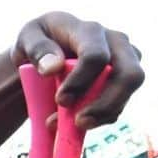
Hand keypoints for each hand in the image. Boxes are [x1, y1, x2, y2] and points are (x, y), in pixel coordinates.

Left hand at [11, 11, 143, 130]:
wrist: (46, 53)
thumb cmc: (38, 43)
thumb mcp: (27, 39)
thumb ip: (37, 49)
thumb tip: (52, 67)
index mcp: (90, 30)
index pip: (96, 57)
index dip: (80, 82)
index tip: (60, 100)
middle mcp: (116, 42)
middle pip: (129, 75)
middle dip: (105, 104)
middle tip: (79, 122)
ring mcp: (125, 61)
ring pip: (127, 94)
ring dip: (101, 116)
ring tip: (71, 126)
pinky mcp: (122, 81)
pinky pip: (118, 106)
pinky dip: (98, 120)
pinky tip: (74, 124)